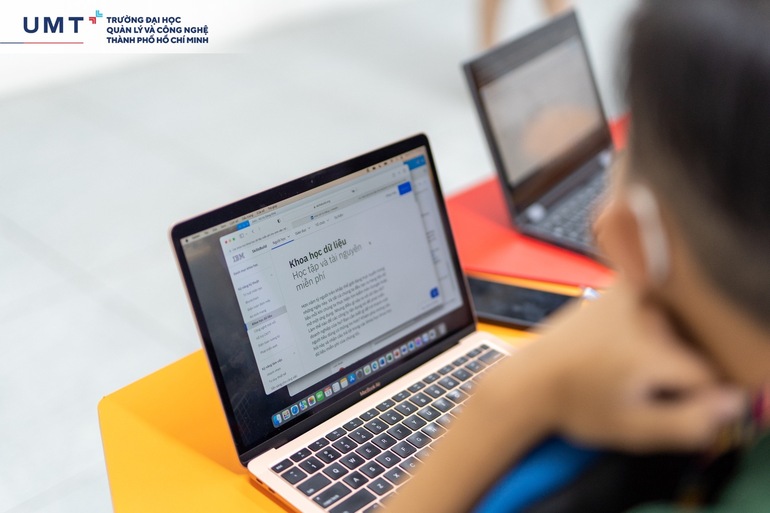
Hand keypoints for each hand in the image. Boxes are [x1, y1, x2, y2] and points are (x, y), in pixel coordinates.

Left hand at [527, 284, 745, 451]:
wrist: (529, 378)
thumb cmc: (572, 402)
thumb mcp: (632, 428)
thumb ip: (689, 421)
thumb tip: (731, 402)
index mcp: (650, 347)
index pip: (710, 373)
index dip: (695, 395)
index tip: (663, 399)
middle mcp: (644, 310)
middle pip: (696, 342)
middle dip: (681, 366)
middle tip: (638, 383)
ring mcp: (630, 292)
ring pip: (679, 323)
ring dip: (666, 344)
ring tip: (624, 364)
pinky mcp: (619, 285)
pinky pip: (658, 306)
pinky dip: (652, 325)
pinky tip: (621, 344)